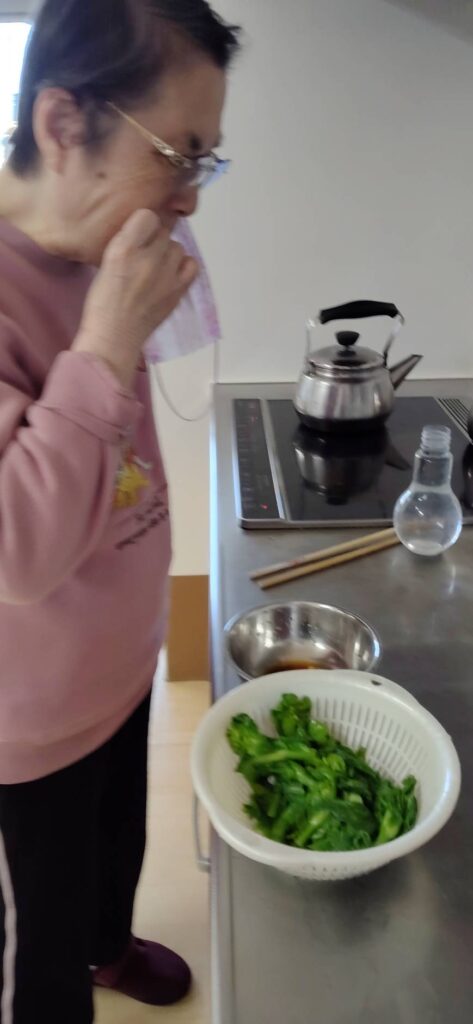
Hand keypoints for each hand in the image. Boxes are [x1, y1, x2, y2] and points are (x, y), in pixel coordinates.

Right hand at [73, 210, 197, 387]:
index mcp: (123, 248)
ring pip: (177, 247)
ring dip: (168, 254)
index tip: (136, 236)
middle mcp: (148, 258)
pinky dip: (183, 267)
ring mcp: (166, 275)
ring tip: (156, 268)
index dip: (142, 224)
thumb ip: (125, 242)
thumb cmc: (103, 302)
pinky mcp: (178, 291)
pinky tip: (171, 275)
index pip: (147, 216)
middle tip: (144, 257)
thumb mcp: (105, 262)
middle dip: (154, 241)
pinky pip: (191, 265)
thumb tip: (144, 229)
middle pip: (163, 232)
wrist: (113, 337)